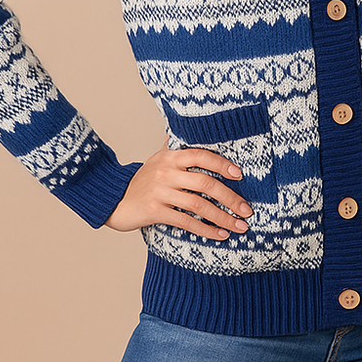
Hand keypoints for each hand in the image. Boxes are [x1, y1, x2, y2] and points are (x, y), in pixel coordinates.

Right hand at [104, 141, 253, 238]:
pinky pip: (186, 221)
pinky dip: (206, 229)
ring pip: (199, 205)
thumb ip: (177, 146)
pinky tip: (220, 235)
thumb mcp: (158, 158)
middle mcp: (166, 172)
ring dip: (223, 217)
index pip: (202, 156)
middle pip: (205, 183)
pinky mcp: (155, 211)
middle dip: (231, 198)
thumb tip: (192, 126)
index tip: (240, 175)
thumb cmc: (142, 179)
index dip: (222, 164)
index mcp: (171, 156)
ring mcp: (160, 192)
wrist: (114, 198)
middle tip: (247, 209)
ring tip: (240, 226)